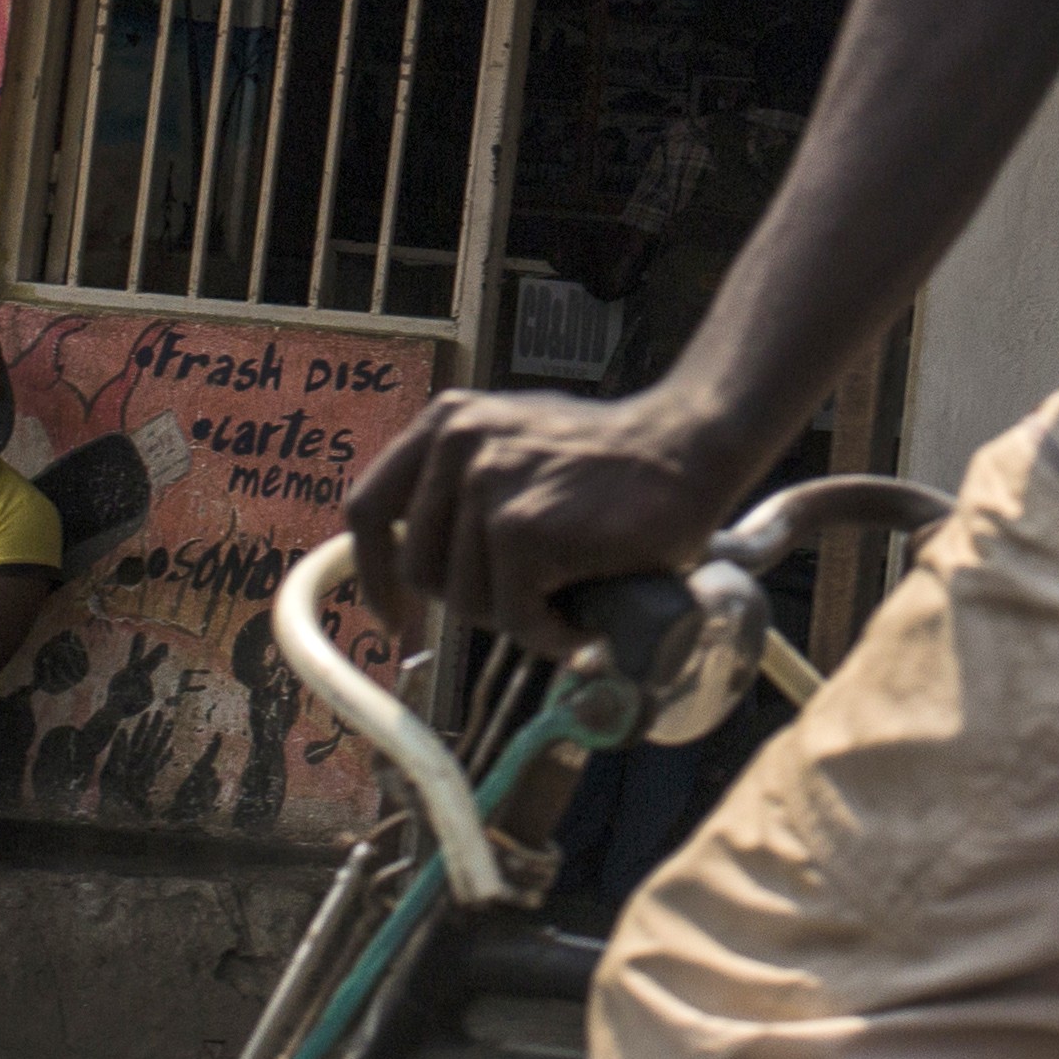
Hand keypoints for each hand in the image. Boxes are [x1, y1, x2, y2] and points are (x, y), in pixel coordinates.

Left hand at [344, 385, 746, 655]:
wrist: (689, 450)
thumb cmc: (613, 464)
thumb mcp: (518, 446)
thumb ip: (463, 484)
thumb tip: (407, 560)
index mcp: (446, 423)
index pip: (369, 508)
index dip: (373, 573)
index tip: (392, 616)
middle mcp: (457, 443)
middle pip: (418, 569)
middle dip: (471, 601)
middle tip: (531, 598)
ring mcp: (487, 483)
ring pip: (464, 601)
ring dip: (519, 618)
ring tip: (570, 594)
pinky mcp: (522, 527)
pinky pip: (515, 617)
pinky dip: (552, 636)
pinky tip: (584, 621)